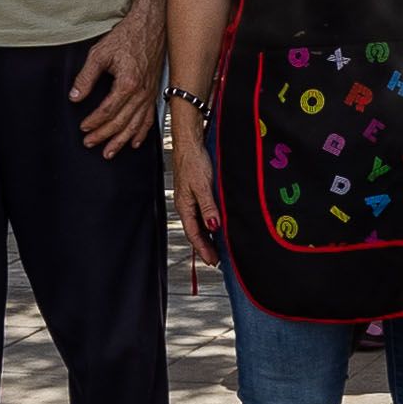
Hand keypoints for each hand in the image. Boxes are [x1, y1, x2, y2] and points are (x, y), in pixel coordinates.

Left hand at [71, 2, 164, 151]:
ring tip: (109, 151)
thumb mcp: (99, 53)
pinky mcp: (153, 92)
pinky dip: (141, 133)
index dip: (94, 121)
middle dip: (104, 135)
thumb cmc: (127, 36)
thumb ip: (85, 77)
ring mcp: (149, 94)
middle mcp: (141, 92)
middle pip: (121, 122)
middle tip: (90, 143)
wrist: (150, 25)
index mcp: (128, 83)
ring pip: (135, 124)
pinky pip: (149, 118)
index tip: (83, 127)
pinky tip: (134, 142)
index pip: (108, 110)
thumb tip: (75, 96)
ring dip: (121, 140)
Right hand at [166, 108, 222, 254]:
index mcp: (184, 206)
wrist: (190, 142)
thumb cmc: (192, 160)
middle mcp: (186, 205)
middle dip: (205, 247)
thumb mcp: (202, 185)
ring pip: (199, 223)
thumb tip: (213, 226)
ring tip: (218, 247)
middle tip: (216, 259)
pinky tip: (216, 225)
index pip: (194, 234)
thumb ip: (208, 206)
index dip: (203, 249)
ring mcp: (191, 199)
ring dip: (208, 237)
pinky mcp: (196, 192)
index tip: (212, 261)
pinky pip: (202, 213)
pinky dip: (209, 223)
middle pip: (196, 232)